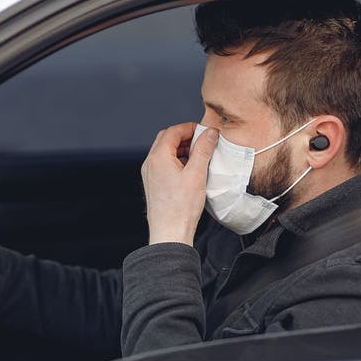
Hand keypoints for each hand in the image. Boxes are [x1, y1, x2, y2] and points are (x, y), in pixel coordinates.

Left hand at [140, 122, 217, 245]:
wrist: (170, 232)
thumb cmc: (181, 207)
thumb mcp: (197, 174)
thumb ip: (203, 150)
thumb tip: (210, 133)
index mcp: (158, 157)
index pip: (173, 131)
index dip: (190, 128)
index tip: (205, 132)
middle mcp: (150, 163)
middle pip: (166, 139)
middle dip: (185, 137)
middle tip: (202, 141)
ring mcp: (150, 174)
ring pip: (165, 152)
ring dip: (181, 149)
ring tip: (199, 156)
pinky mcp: (154, 184)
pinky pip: (164, 164)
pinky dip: (177, 161)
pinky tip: (191, 170)